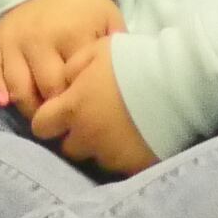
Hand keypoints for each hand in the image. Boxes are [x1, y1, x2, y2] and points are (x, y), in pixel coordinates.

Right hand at [0, 0, 120, 119]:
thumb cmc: (86, 9)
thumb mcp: (109, 21)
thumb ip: (115, 51)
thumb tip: (122, 84)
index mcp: (70, 35)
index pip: (72, 85)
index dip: (78, 106)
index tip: (85, 117)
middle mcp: (38, 38)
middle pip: (44, 91)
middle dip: (54, 113)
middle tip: (64, 124)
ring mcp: (14, 38)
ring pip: (16, 85)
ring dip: (28, 108)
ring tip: (42, 119)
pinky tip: (2, 102)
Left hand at [25, 36, 156, 177]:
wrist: (176, 83)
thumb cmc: (132, 60)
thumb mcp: (95, 51)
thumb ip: (71, 69)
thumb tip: (63, 83)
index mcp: (73, 109)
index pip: (41, 126)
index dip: (48, 118)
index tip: (60, 112)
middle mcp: (88, 138)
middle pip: (68, 147)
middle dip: (74, 135)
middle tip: (91, 119)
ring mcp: (112, 156)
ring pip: (95, 158)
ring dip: (99, 146)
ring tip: (116, 128)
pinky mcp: (135, 167)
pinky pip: (120, 166)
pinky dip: (123, 155)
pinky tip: (133, 139)